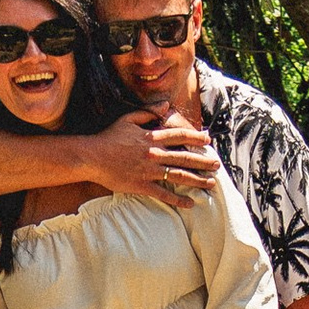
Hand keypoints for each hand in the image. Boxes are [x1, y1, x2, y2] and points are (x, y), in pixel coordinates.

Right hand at [89, 106, 219, 209]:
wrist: (91, 157)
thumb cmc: (108, 138)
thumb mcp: (128, 119)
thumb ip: (148, 111)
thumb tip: (166, 105)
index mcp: (151, 137)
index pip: (179, 136)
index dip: (196, 137)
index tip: (208, 140)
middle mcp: (154, 154)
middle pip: (184, 157)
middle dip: (203, 161)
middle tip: (217, 165)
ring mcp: (149, 171)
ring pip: (179, 176)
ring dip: (197, 180)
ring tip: (211, 183)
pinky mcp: (141, 185)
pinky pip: (163, 194)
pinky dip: (178, 200)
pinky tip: (190, 203)